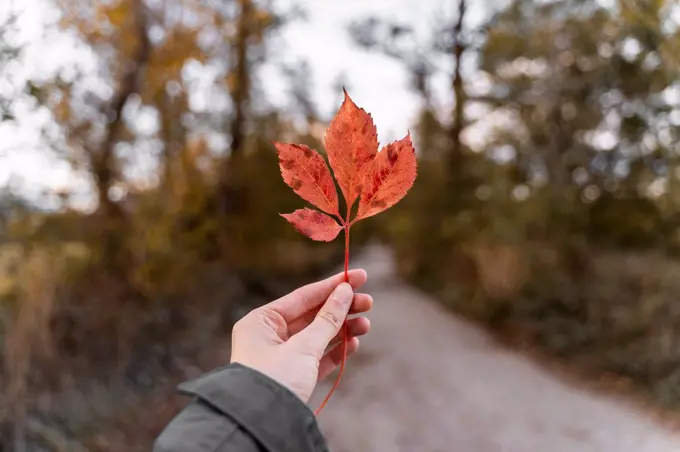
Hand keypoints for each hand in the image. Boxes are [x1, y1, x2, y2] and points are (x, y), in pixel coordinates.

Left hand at [229, 269, 371, 402]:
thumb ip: (327, 319)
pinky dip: (335, 350)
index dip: (333, 286)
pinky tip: (354, 343)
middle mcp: (269, 337)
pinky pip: (317, 358)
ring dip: (343, 329)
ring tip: (366, 324)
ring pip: (318, 336)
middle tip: (368, 302)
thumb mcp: (303, 346)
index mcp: (261, 322)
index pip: (303, 297)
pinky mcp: (294, 377)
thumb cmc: (274, 379)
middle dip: (341, 309)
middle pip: (312, 315)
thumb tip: (345, 292)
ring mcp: (281, 358)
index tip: (358, 276)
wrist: (261, 423)